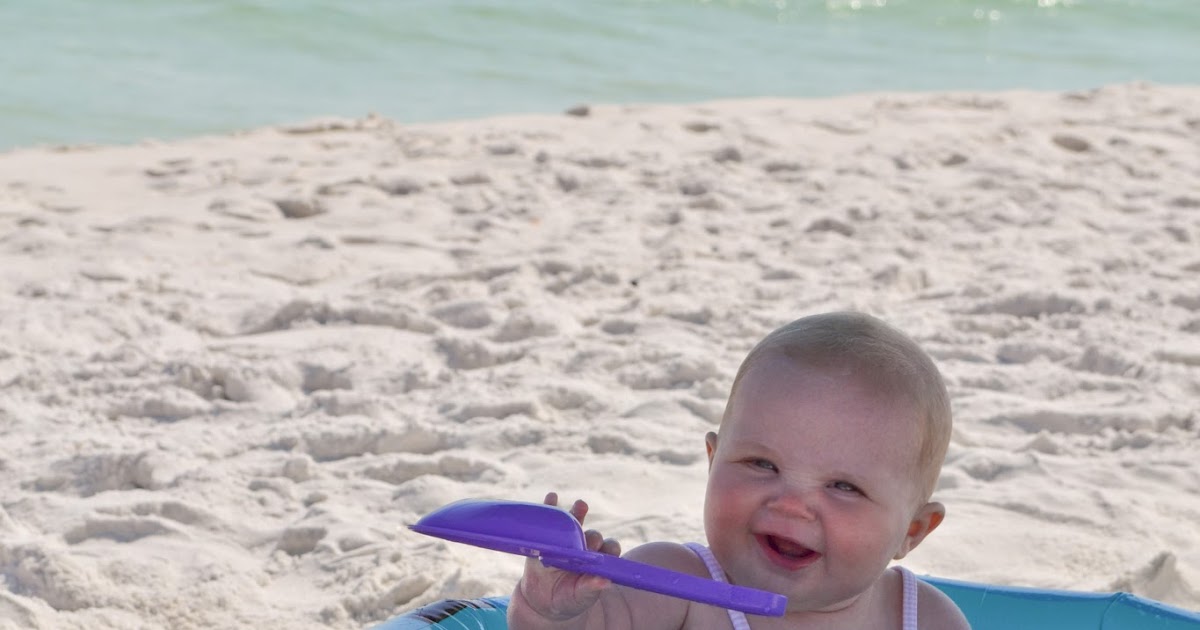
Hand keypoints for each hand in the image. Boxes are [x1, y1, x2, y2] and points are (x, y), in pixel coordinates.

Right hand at [513, 492, 621, 622]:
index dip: (610, 547)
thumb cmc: (568, 600)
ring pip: (575, 522)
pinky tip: (551, 498)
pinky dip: (551, 506)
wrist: (542, 602)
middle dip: (592, 537)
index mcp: (598, 560)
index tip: (606, 552)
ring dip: (578, 511)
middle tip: (589, 544)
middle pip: (593, 535)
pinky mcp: (547, 537)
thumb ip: (591, 589)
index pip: (610, 548)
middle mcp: (585, 546)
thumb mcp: (580, 597)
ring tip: (581, 505)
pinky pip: (550, 519)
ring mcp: (566, 539)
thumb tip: (605, 582)